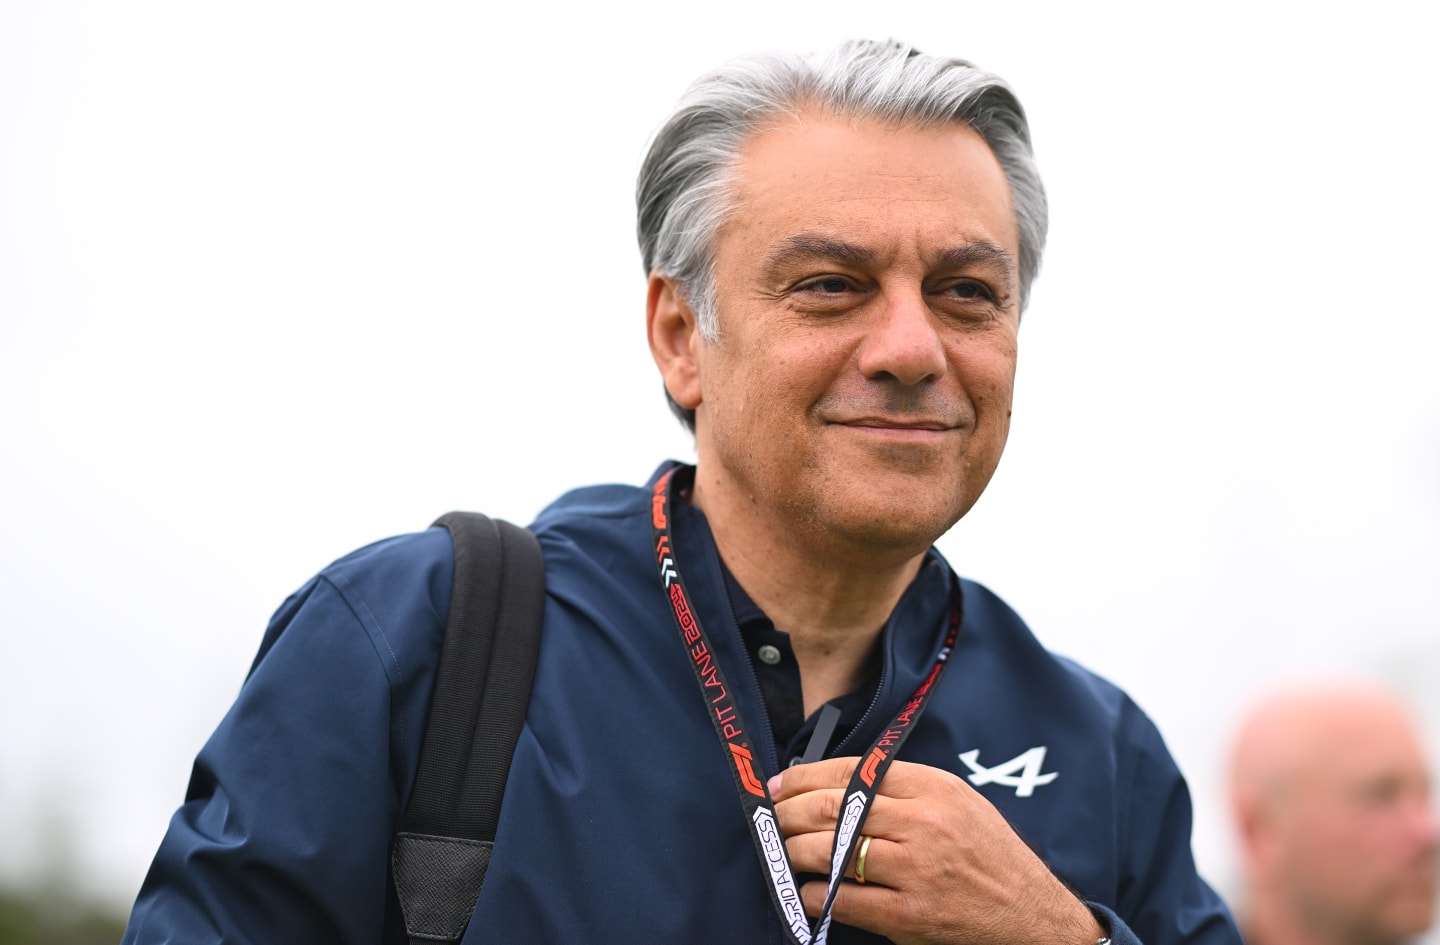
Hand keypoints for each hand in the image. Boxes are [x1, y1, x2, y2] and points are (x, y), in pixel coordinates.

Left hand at [768, 757, 1104, 944]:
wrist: (1031, 915)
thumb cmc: (989, 856)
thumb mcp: (958, 803)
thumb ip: (905, 789)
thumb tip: (837, 784)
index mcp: (934, 788)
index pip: (852, 772)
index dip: (805, 777)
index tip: (780, 785)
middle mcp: (923, 823)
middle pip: (834, 808)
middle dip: (789, 812)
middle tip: (772, 818)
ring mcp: (915, 870)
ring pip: (830, 851)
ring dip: (794, 851)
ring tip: (785, 852)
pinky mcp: (908, 914)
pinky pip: (842, 899)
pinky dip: (813, 894)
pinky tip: (806, 891)